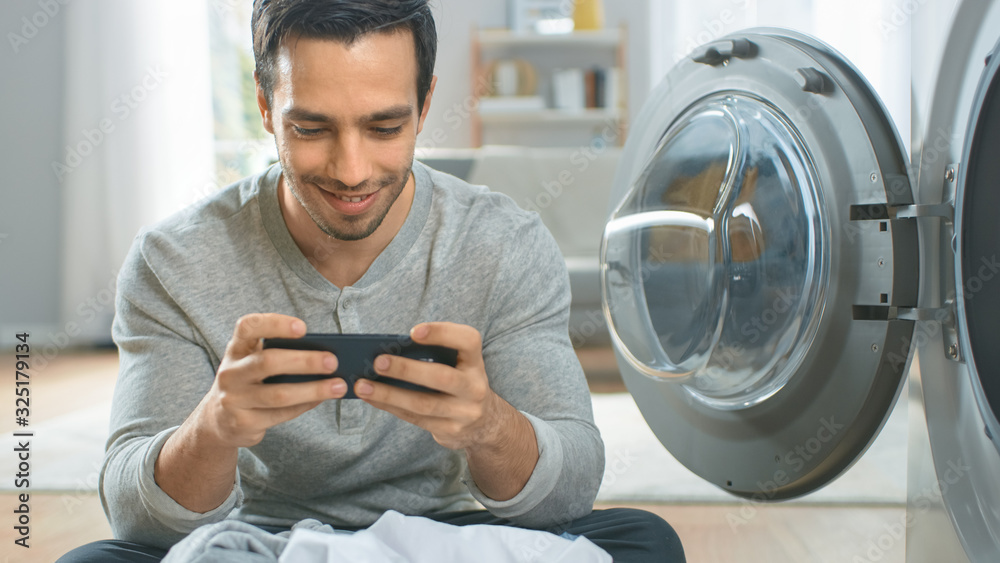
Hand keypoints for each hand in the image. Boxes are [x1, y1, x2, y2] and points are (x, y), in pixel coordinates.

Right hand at [192, 313, 346, 447]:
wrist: (218, 419)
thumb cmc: (249, 381)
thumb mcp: (253, 362)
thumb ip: (279, 355)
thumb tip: (325, 356)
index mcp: (236, 349)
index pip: (248, 327)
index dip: (274, 324)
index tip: (303, 328)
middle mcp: (230, 372)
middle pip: (268, 362)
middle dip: (305, 361)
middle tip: (333, 361)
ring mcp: (233, 399)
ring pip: (278, 394)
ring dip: (313, 389)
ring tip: (338, 386)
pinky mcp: (242, 423)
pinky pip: (280, 414)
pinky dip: (305, 406)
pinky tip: (321, 399)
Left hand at [354, 322, 503, 449]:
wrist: (485, 422)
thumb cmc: (460, 382)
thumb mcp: (459, 364)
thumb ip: (435, 354)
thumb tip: (389, 350)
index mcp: (475, 362)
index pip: (468, 341)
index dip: (442, 333)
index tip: (413, 332)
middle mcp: (474, 387)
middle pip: (441, 377)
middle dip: (406, 369)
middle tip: (378, 362)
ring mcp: (464, 412)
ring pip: (423, 403)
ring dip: (389, 394)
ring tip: (362, 385)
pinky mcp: (450, 431)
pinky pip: (415, 418)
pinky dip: (390, 406)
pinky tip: (371, 398)